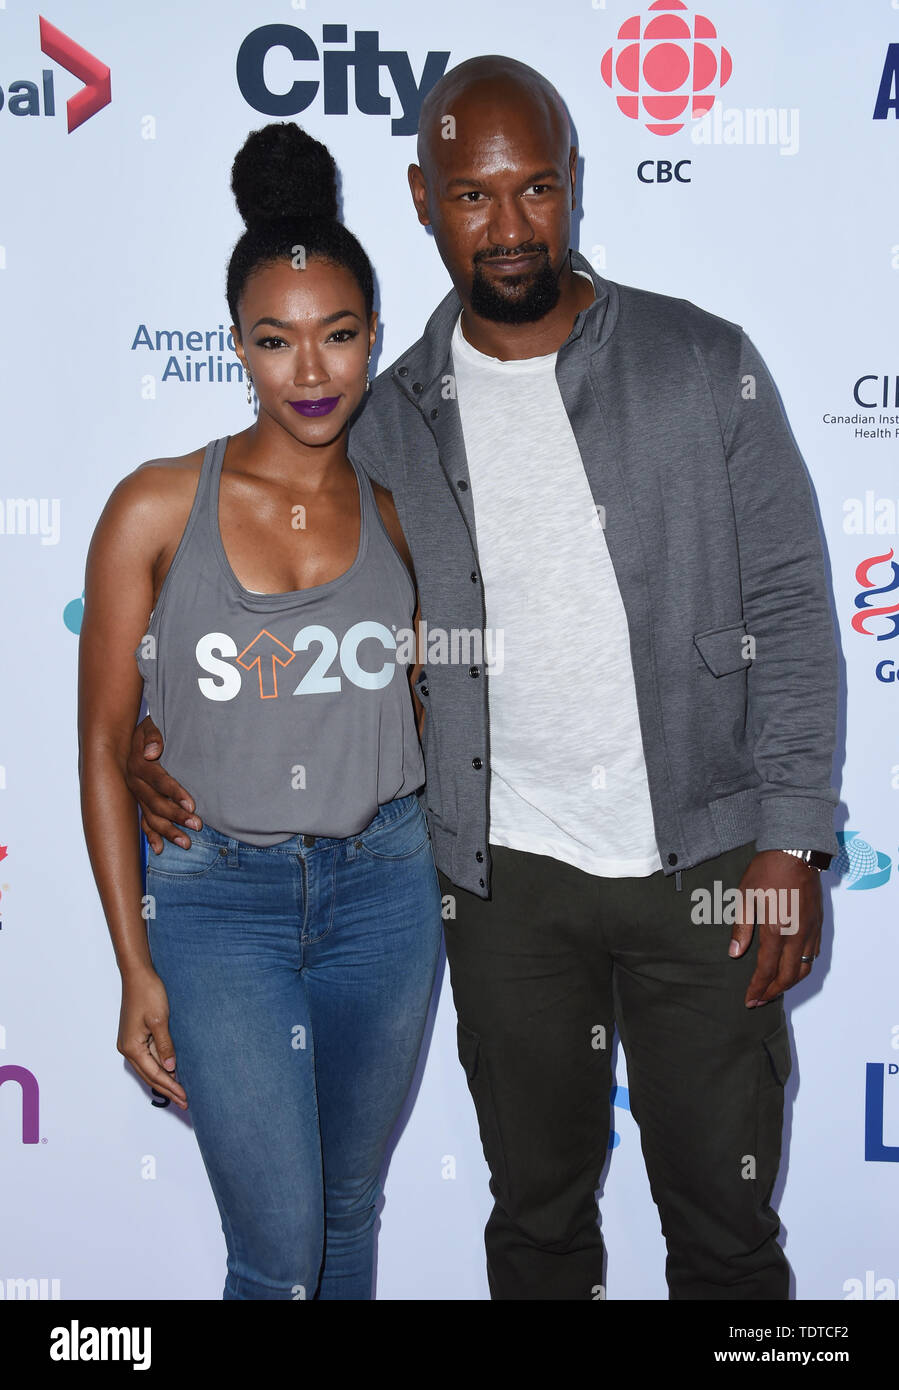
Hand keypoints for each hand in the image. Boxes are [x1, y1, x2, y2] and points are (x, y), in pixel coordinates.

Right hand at [117, 965, 187, 1109]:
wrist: (138, 975)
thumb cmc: (148, 993)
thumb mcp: (159, 1020)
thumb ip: (164, 1045)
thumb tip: (171, 1067)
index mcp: (131, 1047)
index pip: (154, 1074)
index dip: (171, 1087)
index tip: (185, 1097)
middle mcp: (128, 1048)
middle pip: (150, 1076)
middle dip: (168, 1089)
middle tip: (185, 1102)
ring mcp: (131, 1043)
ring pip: (150, 1068)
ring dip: (165, 1080)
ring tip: (181, 1093)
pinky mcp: (137, 1036)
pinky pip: (150, 1057)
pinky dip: (162, 1066)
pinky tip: (173, 1072)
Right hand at [125, 715, 200, 851]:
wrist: (130, 736)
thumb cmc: (148, 730)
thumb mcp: (150, 725)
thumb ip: (153, 736)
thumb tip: (152, 752)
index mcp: (139, 765)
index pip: (159, 781)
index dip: (175, 793)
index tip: (192, 805)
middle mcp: (135, 783)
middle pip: (156, 803)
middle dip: (176, 816)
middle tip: (197, 825)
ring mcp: (136, 795)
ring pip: (150, 817)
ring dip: (168, 831)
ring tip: (186, 843)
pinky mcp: (139, 802)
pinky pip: (142, 822)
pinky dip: (151, 836)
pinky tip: (159, 849)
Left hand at [729, 850, 822, 1007]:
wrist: (795, 851)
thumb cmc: (767, 871)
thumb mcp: (745, 896)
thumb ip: (741, 928)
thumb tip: (735, 954)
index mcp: (776, 930)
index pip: (767, 970)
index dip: (757, 988)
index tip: (748, 1000)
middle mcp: (796, 935)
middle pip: (787, 976)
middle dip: (772, 992)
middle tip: (758, 1001)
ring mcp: (810, 931)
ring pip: (804, 969)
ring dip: (788, 983)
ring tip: (773, 990)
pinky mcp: (818, 924)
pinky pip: (814, 955)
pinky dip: (802, 968)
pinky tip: (792, 969)